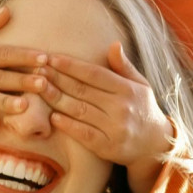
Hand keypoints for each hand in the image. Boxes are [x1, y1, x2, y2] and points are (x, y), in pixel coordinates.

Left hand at [39, 42, 172, 192]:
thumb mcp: (139, 85)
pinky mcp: (108, 147)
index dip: (71, 66)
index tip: (51, 58)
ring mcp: (115, 128)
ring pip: (80, 111)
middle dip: (57, 79)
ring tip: (39, 88)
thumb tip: (114, 44)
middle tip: (37, 69)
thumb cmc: (142, 108)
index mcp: (127, 89)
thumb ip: (124, 66)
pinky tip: (52, 116)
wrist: (155, 145)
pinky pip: (84, 134)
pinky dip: (67, 125)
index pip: (94, 74)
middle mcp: (121, 107)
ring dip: (56, 99)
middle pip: (83, 91)